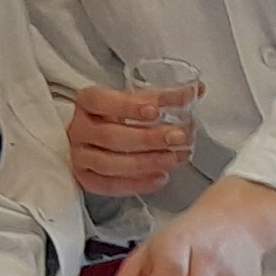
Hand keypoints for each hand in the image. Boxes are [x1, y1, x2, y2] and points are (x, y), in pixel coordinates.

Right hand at [68, 83, 198, 196]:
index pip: (102, 101)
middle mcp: (78, 129)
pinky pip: (108, 185)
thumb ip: (161, 97)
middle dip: (148, 139)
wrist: (92, 138)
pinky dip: (137, 184)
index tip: (155, 110)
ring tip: (173, 158)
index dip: (128, 107)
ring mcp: (79, 156)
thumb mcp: (133, 100)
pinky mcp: (85, 178)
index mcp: (87, 102)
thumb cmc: (116, 115)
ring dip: (145, 163)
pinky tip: (160, 178)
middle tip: (178, 137)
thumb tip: (197, 90)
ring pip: (109, 163)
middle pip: (111, 136)